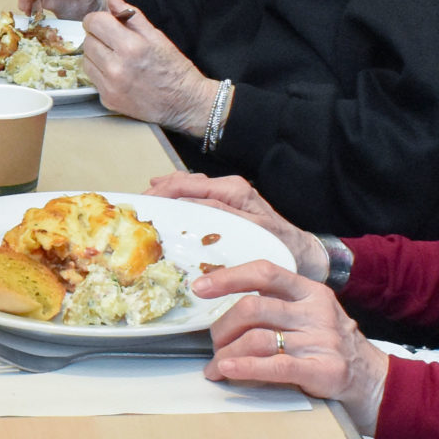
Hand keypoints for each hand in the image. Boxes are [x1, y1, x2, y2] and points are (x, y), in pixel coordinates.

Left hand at [79, 3, 209, 129]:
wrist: (184, 103)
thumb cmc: (174, 69)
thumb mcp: (157, 37)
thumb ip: (133, 17)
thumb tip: (113, 0)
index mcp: (131, 47)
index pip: (95, 23)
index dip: (97, 18)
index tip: (103, 21)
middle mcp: (117, 68)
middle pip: (88, 41)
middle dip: (98, 37)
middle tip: (114, 41)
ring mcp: (110, 86)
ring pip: (86, 60)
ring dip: (97, 55)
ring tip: (116, 57)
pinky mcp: (108, 100)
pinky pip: (93, 79)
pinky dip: (101, 73)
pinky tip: (118, 74)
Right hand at [146, 172, 326, 280]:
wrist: (302, 254)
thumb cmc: (281, 246)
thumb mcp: (253, 235)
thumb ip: (225, 221)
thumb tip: (193, 214)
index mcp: (234, 192)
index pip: (189, 187)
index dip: (164, 192)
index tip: (145, 202)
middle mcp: (228, 189)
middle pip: (184, 184)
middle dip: (159, 192)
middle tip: (137, 205)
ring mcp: (225, 196)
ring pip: (187, 188)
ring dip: (165, 195)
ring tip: (144, 204)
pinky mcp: (224, 206)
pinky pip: (194, 197)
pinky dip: (175, 199)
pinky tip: (163, 206)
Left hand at [200, 263, 388, 435]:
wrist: (376, 381)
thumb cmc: (332, 346)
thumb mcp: (312, 314)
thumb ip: (277, 305)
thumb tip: (223, 309)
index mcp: (309, 291)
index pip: (264, 271)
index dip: (227, 277)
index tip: (200, 288)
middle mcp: (316, 311)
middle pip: (253, 307)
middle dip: (222, 328)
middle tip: (213, 345)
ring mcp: (321, 340)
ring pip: (257, 338)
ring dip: (227, 354)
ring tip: (216, 367)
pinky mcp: (324, 370)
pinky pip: (276, 365)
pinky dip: (245, 368)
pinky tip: (228, 371)